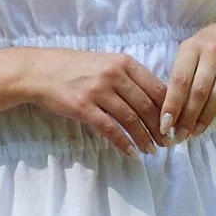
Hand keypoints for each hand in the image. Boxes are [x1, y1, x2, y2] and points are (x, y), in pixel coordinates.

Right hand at [18, 46, 168, 156]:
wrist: (40, 71)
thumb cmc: (75, 68)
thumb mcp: (106, 63)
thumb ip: (129, 77)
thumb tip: (155, 100)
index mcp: (124, 62)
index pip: (156, 87)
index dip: (169, 108)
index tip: (175, 124)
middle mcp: (114, 74)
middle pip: (146, 105)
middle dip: (160, 127)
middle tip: (168, 142)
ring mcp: (98, 90)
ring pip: (131, 118)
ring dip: (144, 137)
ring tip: (152, 150)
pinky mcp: (84, 107)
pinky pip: (110, 128)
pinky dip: (123, 142)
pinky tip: (131, 152)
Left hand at [161, 23, 215, 141]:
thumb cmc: (204, 51)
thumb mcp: (188, 56)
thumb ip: (179, 80)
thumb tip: (169, 116)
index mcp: (191, 48)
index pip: (180, 81)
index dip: (172, 105)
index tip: (165, 127)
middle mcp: (213, 51)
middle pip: (199, 91)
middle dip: (188, 118)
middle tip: (180, 137)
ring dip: (206, 118)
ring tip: (196, 133)